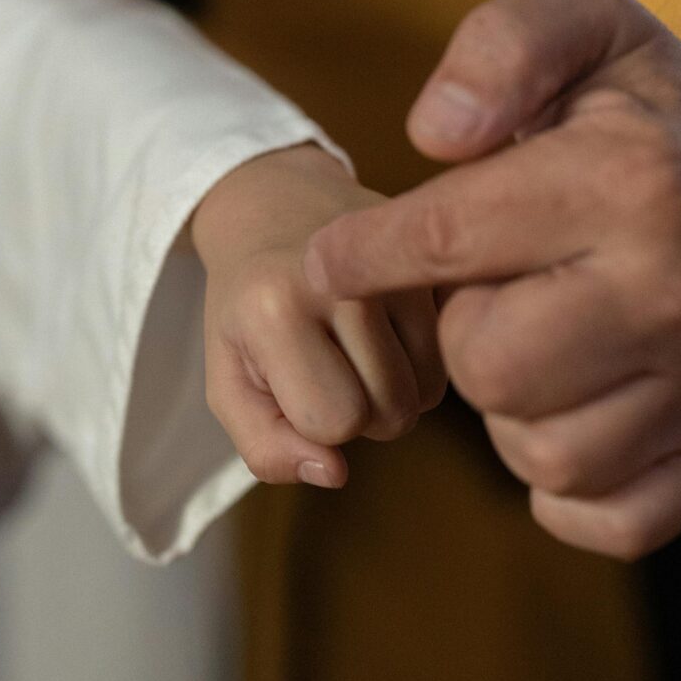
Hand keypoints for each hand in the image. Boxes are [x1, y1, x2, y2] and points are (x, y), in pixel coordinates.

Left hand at [191, 143, 445, 488]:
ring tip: (355, 346)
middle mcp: (346, 281)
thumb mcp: (228, 381)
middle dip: (358, 411)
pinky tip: (388, 329)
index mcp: (276, 308)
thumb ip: (264, 446)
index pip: (333, 422)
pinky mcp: (436, 262)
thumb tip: (334, 473)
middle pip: (390, 414)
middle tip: (325, 362)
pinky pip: (452, 359)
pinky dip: (422, 365)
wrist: (276, 207)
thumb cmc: (247, 310)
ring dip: (394, 391)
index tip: (292, 379)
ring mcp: (400, 266)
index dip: (313, 421)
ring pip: (428, 395)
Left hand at [305, 0, 680, 557]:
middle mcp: (679, 292)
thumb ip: (500, 45)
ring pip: (536, 452)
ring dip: (508, 406)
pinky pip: (601, 520)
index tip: (330, 260)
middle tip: (491, 287)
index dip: (361, 256)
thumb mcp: (584, 22)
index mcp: (631, 183)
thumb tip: (434, 134)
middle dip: (460, 328)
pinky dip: (564, 488)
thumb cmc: (648, 105)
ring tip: (536, 337)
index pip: (444, 241)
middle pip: (485, 366)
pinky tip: (565, 411)